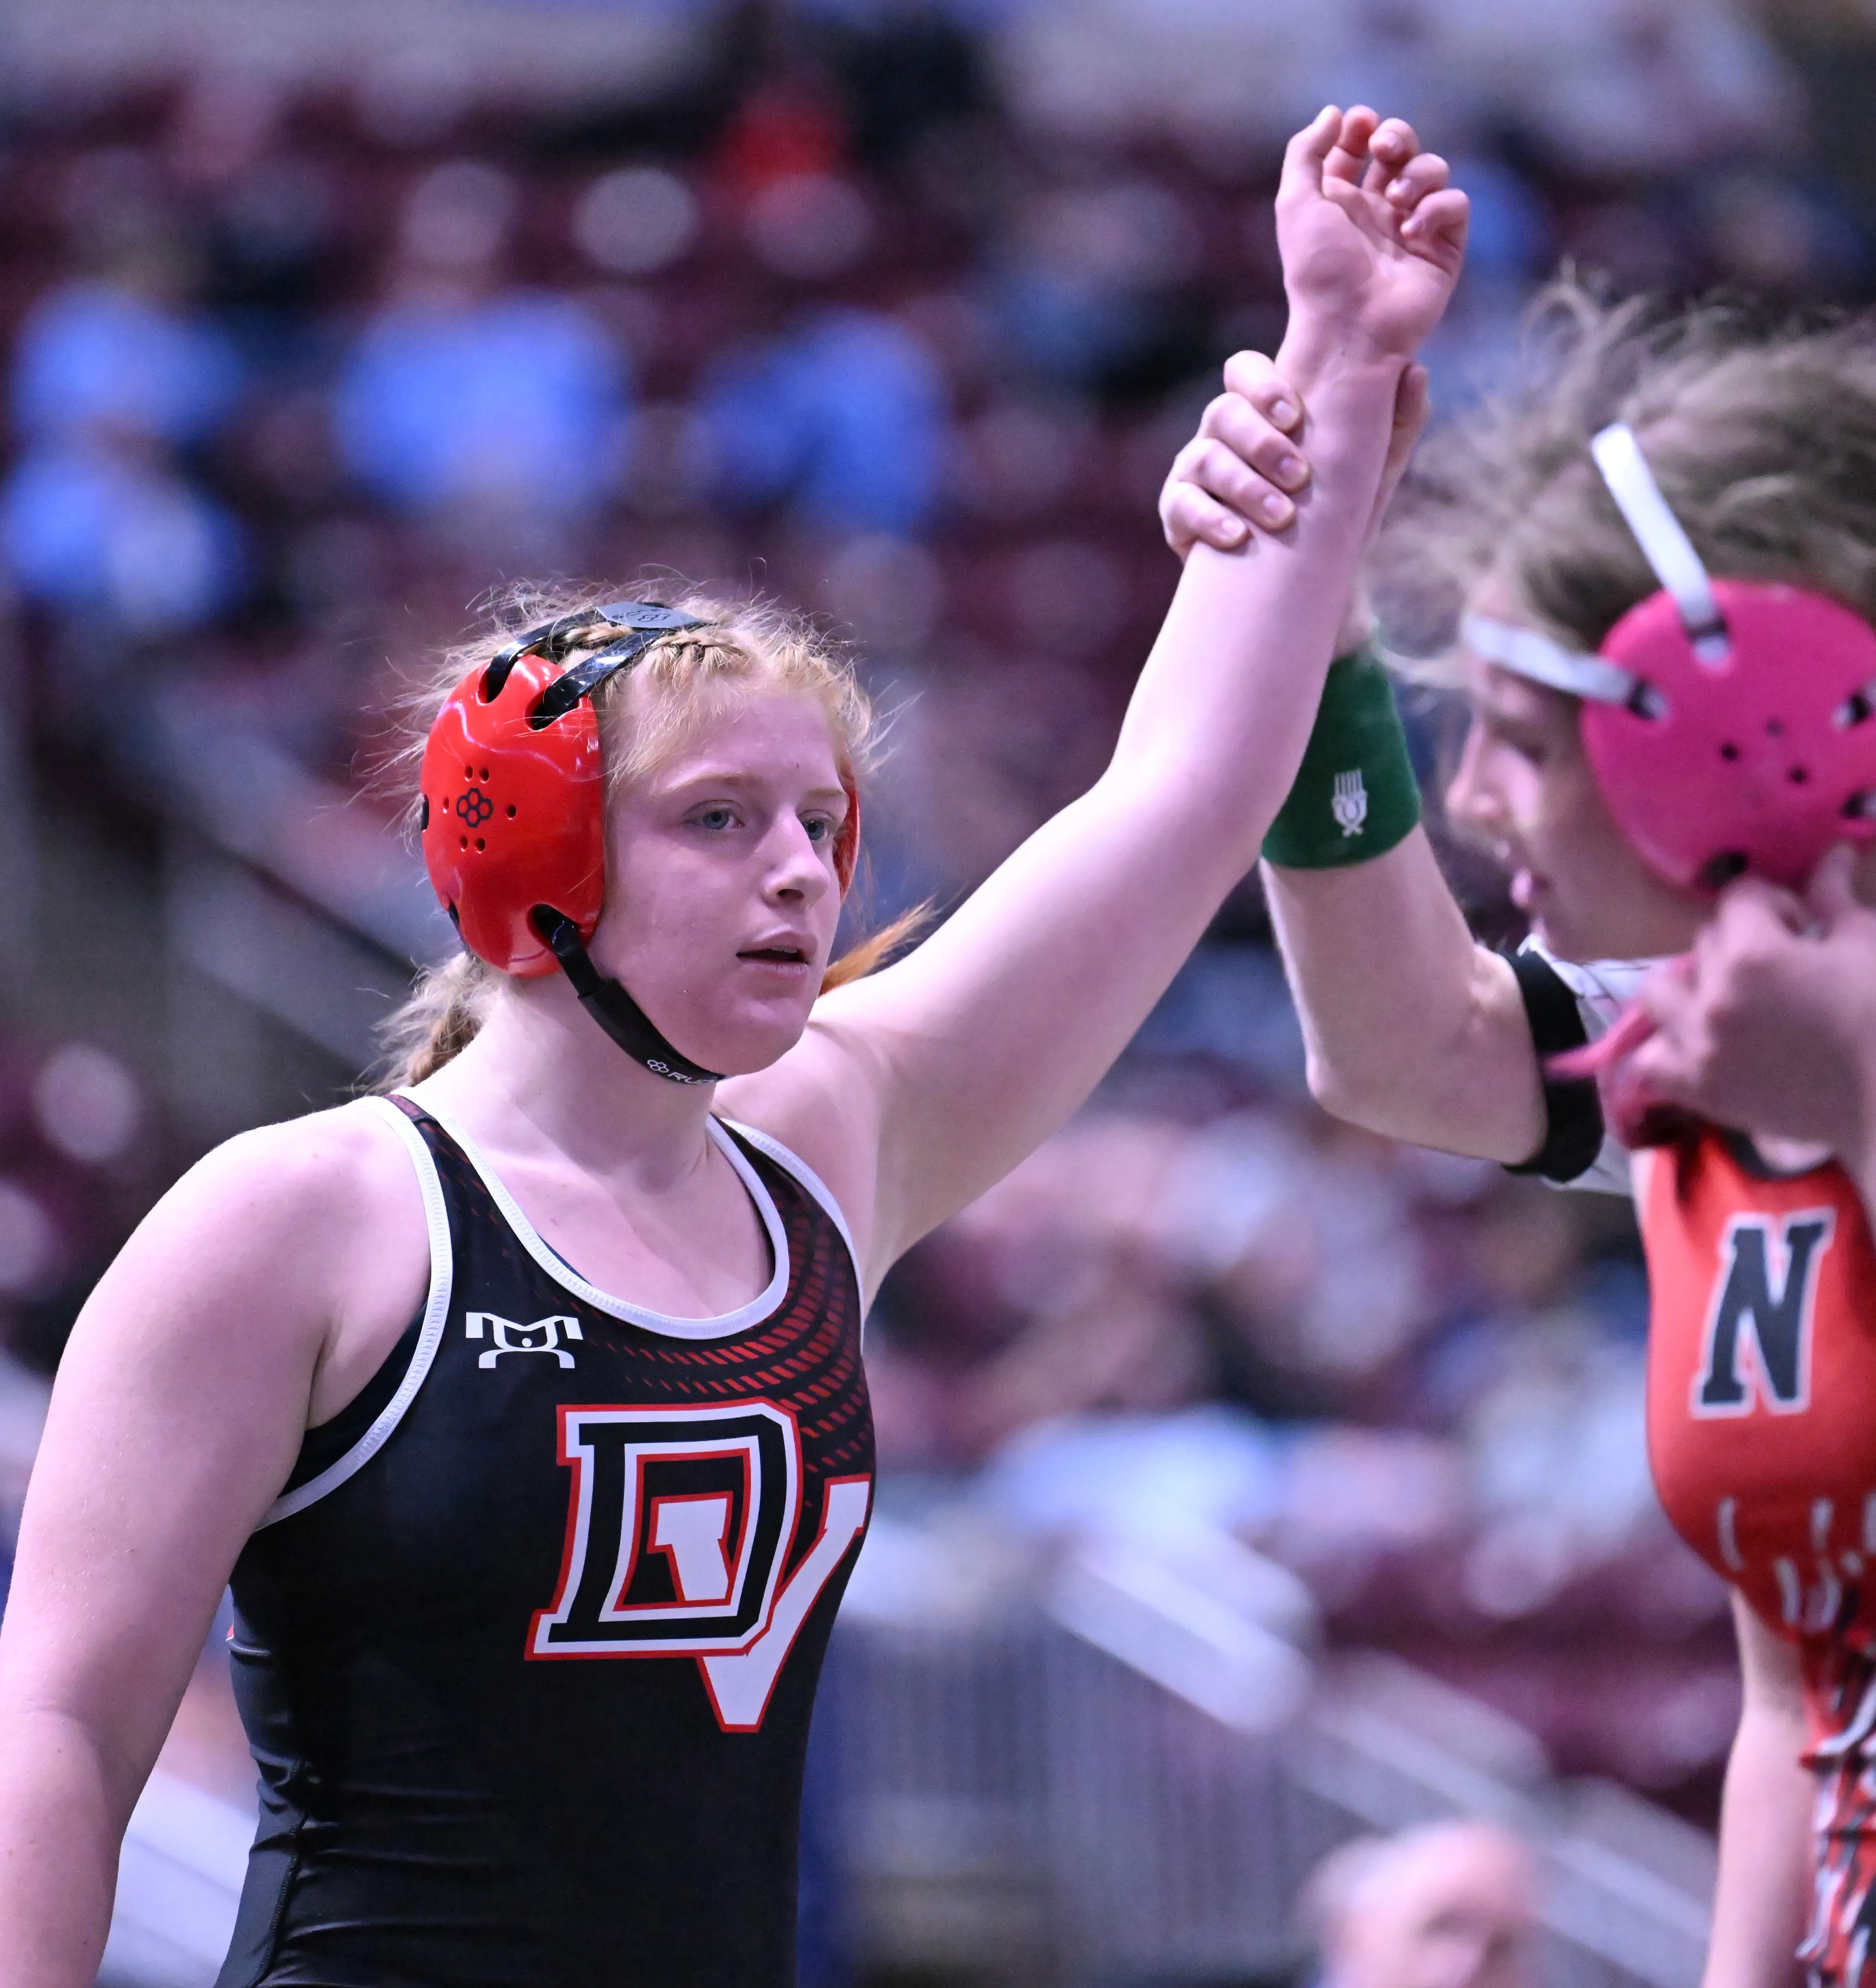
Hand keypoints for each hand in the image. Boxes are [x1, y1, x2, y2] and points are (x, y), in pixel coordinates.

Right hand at [1159, 351, 1428, 649]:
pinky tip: (1240, 536)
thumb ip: (1397, 422)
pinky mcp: (1179, 515)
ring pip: (1203, 457)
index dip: (1261, 384)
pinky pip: (1182, 506)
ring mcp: (1195, 473)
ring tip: (1282, 515)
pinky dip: (1210, 519)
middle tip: (1298, 474)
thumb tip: (1415, 370)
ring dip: (1245, 485)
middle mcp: (1221, 435)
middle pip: (1223, 411)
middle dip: (1260, 441)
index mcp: (1260, 411)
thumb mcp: (1376, 470)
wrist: (1310, 587)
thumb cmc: (1339, 515)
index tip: (1294, 415)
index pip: (1244, 371)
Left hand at [1277, 106, 1467, 369]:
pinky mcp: (1443, 247)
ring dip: (1417, 172)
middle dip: (1397, 135)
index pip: (1357, 147)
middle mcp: (1377, 210)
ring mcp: (1412, 227)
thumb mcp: (1296, 203)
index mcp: (1340, 201)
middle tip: (1384, 148)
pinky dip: (1438, 207)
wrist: (1347, 326)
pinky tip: (1413, 230)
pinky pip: (1455, 203)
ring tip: (1396, 200)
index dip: (1361, 128)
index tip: (1358, 125)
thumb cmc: (1317, 271)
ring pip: (1432, 169)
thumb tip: (1335, 112)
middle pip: (1400, 148)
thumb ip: (1307, 152)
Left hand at [1625, 847, 1875, 1167]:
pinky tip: (1698, 1047)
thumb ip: (1833, 896)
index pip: (1739, 896)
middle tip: (1778, 966)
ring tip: (1723, 998)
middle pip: (1705, 942)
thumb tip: (1829, 852)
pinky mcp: (1701, 1091)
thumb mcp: (1864, 944)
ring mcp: (1700, 1046)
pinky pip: (1651, 1062)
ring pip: (1660, 992)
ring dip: (1686, 986)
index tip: (1800, 925)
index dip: (1773, 903)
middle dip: (1739, 943)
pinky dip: (1667, 1050)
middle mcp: (1715, 997)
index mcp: (1754, 954)